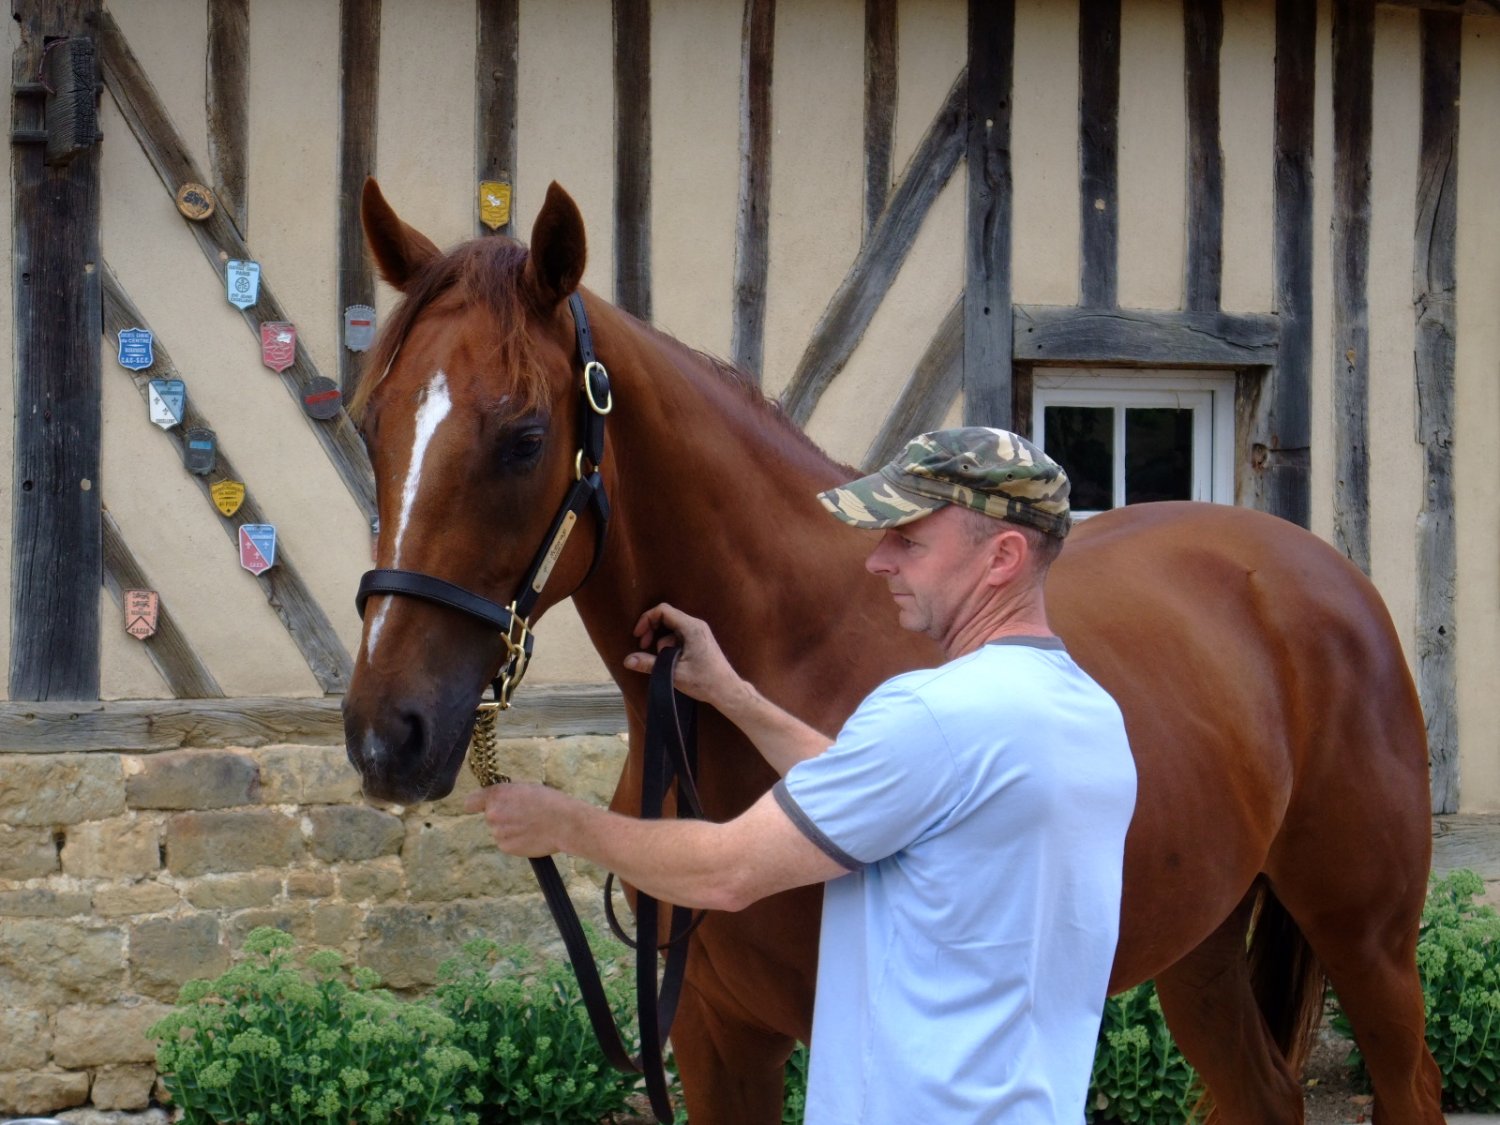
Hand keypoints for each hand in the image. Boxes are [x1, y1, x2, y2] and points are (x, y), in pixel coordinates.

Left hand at [464, 782, 577, 857]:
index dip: (477, 804)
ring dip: (510, 830)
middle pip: (490, 817)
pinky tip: (531, 836)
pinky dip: (516, 841)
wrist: (565, 823)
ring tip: (531, 826)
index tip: (480, 806)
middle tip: (523, 815)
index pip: (470, 803)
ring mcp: (498, 832)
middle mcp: (493, 813)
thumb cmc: (549, 802)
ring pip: (499, 831)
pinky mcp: (506, 847)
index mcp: (496, 795)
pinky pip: (507, 843)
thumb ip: (506, 795)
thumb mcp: (524, 789)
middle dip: (503, 817)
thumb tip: (497, 802)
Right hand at [624, 603, 743, 707]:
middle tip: (643, 646)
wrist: (727, 690)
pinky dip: (670, 645)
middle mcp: (696, 625)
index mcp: (691, 628)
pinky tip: (670, 661)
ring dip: (661, 641)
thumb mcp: (673, 673)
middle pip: (666, 617)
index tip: (638, 636)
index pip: (663, 610)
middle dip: (652, 630)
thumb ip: (649, 664)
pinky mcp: (699, 640)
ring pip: (671, 628)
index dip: (647, 619)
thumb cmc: (704, 681)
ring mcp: (699, 632)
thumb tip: (628, 660)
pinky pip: (679, 635)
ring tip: (661, 660)